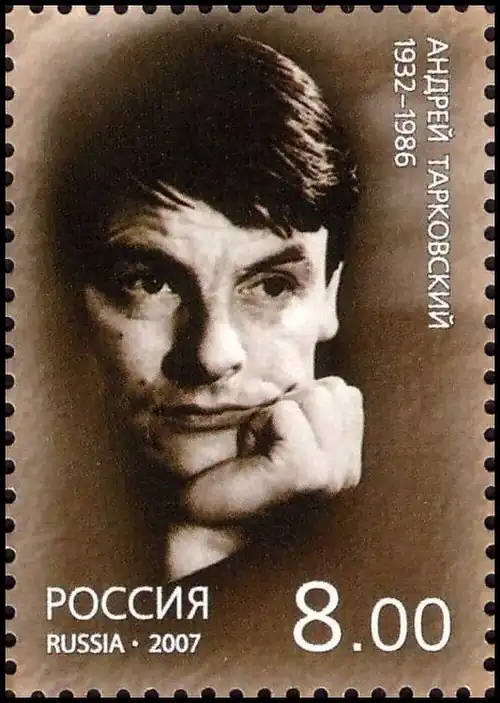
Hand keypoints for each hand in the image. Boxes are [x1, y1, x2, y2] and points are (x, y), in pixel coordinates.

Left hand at [182, 376, 363, 524]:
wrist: (199, 521)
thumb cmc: (232, 473)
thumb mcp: (278, 431)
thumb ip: (310, 406)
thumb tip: (323, 357)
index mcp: (348, 459)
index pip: (344, 392)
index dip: (298, 404)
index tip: (272, 442)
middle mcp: (348, 471)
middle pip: (334, 389)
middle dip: (290, 406)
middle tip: (262, 447)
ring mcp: (334, 476)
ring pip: (316, 396)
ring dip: (273, 416)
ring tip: (256, 452)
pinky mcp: (309, 475)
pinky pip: (287, 414)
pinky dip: (262, 426)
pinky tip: (250, 458)